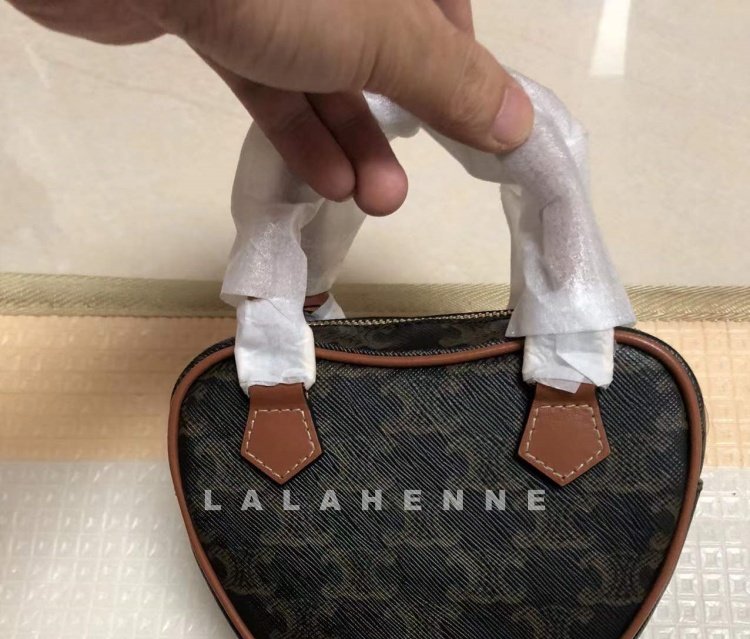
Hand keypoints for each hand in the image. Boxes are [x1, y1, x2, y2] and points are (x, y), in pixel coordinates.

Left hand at [9, 0, 532, 214]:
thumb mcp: (385, 35)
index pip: (443, 1)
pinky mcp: (216, 13)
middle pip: (384, 40)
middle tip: (413, 180)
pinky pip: (271, 77)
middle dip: (401, 121)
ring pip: (325, 67)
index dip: (461, 61)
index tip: (472, 125)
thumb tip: (519, 126)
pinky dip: (298, 129)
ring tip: (375, 200)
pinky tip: (322, 181)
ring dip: (353, 141)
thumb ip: (450, 80)